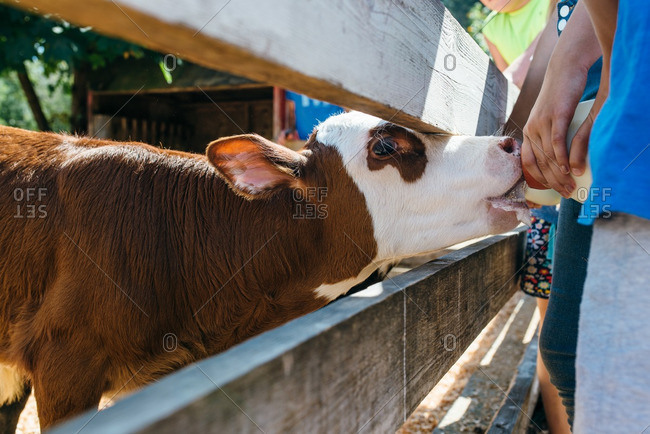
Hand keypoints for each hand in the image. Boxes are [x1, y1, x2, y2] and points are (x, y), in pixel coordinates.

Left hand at [520, 1, 602, 196]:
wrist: (563, 70)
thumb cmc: (561, 97)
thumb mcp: (551, 120)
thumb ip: (552, 138)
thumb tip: (559, 159)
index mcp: (529, 133)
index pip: (529, 164)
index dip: (540, 180)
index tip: (552, 192)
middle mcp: (531, 130)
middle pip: (541, 164)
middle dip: (554, 182)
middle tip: (568, 194)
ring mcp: (541, 122)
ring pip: (548, 156)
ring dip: (560, 174)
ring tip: (572, 185)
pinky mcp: (554, 115)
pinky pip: (556, 140)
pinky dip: (562, 156)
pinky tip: (569, 168)